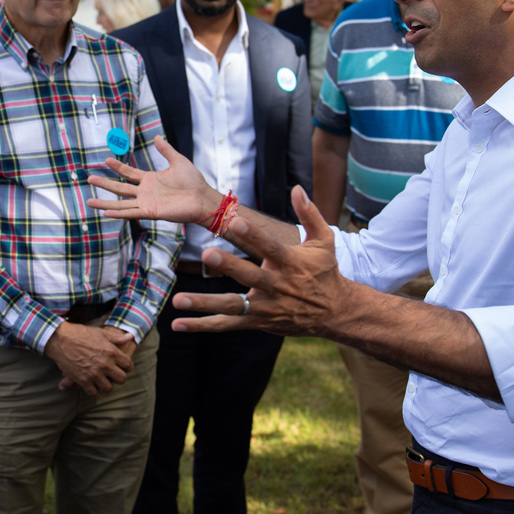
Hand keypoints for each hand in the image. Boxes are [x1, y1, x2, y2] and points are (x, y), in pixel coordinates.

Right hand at [44, 321, 132, 396]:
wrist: (60, 339)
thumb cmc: (81, 333)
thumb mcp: (101, 333)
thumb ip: (117, 338)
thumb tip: (131, 336)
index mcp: (111, 352)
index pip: (128, 365)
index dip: (127, 366)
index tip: (123, 367)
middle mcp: (105, 364)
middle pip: (121, 378)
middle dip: (119, 377)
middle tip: (115, 375)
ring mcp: (94, 374)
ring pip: (108, 388)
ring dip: (108, 386)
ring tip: (105, 382)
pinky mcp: (83, 380)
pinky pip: (94, 393)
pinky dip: (96, 393)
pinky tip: (96, 390)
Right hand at [86, 135, 219, 226]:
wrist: (203, 198)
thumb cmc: (193, 181)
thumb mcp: (178, 161)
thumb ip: (166, 150)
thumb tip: (157, 137)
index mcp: (150, 179)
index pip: (129, 173)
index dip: (117, 167)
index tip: (105, 160)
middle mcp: (145, 192)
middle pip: (119, 188)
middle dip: (104, 184)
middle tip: (89, 178)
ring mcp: (146, 203)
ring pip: (121, 203)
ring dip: (105, 203)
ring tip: (89, 201)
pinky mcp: (151, 212)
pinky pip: (131, 212)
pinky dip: (118, 213)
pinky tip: (105, 213)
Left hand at [170, 185, 347, 337]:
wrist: (335, 312)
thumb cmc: (325, 271)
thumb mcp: (324, 241)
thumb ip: (310, 214)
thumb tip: (297, 188)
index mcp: (291, 263)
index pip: (271, 247)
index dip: (254, 235)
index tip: (236, 220)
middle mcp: (277, 286)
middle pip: (250, 276)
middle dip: (229, 266)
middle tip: (206, 253)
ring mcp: (266, 306)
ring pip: (233, 306)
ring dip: (205, 303)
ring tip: (179, 299)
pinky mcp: (258, 321)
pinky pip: (227, 324)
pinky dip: (203, 325)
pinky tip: (179, 323)